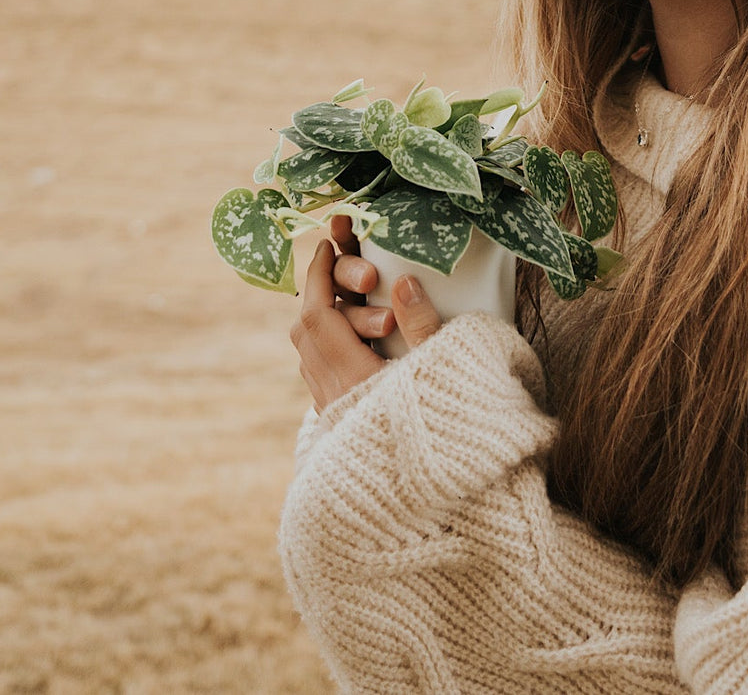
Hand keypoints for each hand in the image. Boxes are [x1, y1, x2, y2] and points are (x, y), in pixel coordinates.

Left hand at [290, 213, 441, 413]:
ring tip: (346, 296)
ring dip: (321, 318)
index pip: (318, 316)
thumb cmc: (443, 433)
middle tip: (337, 262)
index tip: (329, 244)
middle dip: (317, 291)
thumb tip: (403, 280)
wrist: (426, 503)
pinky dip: (326, 344)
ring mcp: (333, 412)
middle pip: (305, 332)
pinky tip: (352, 338)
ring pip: (308, 354)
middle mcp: (333, 396)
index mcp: (353, 379)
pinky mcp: (338, 426)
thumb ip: (422, 327)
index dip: (319, 276)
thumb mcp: (440, 373)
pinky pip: (318, 372)